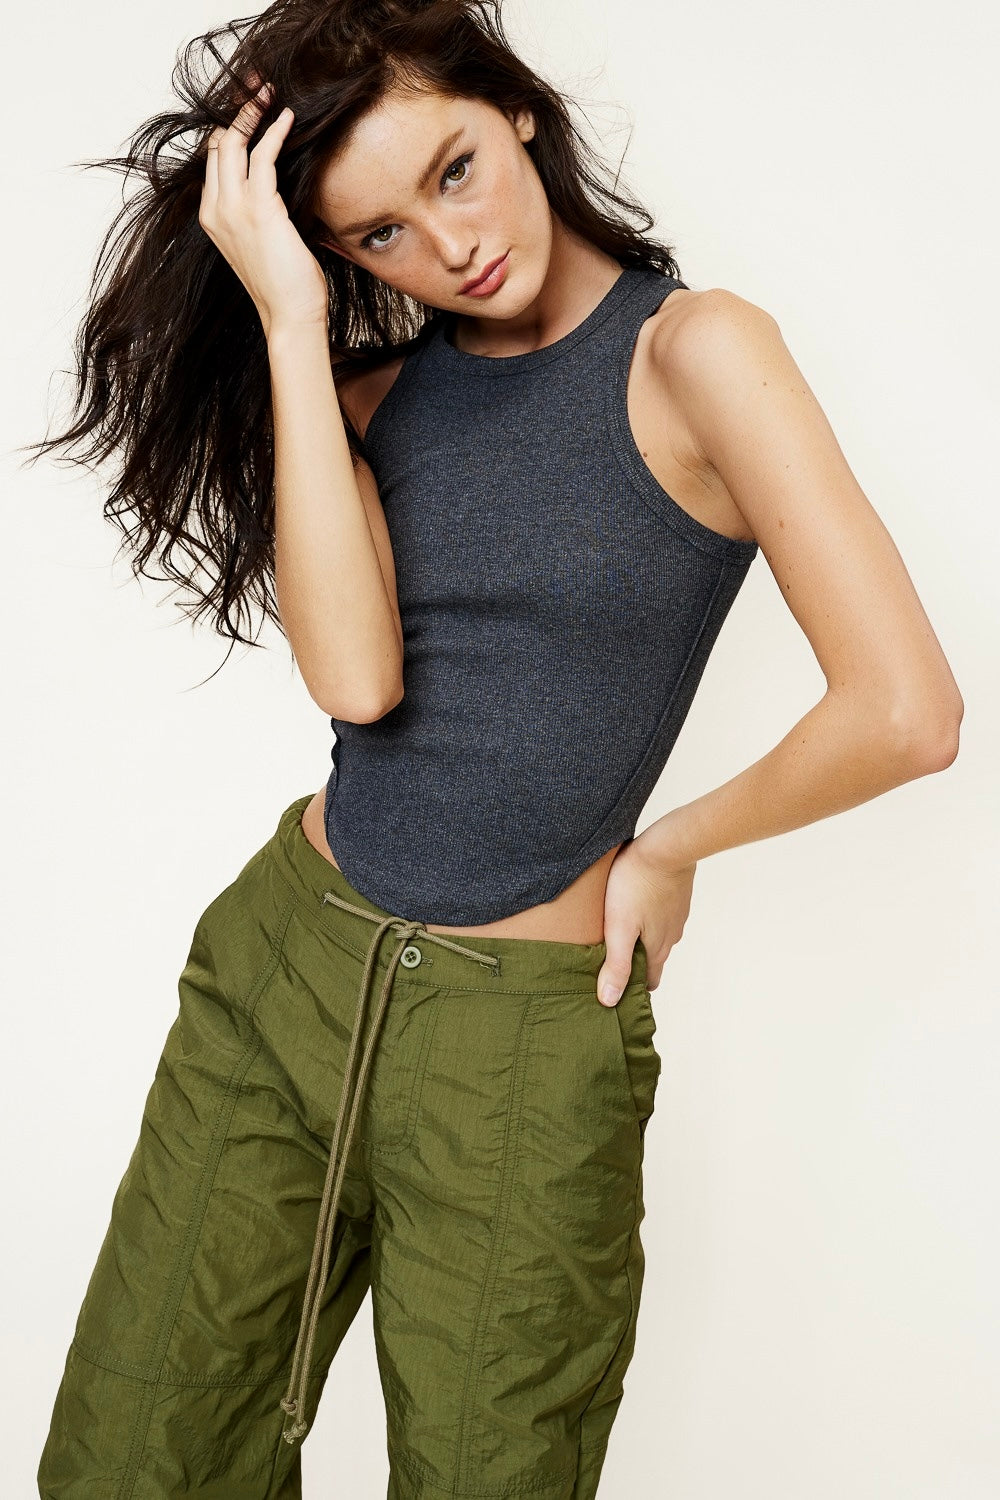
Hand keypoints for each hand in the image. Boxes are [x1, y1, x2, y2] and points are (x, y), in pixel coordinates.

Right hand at [198, 81, 328, 337]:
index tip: (249, 111)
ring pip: (233, 143)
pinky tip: (286, 118)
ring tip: (269, 95)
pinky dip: (274, 131)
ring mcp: (232, 208)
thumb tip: (273, 187)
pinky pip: (262, 155)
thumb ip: (257, 211)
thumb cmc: (282, 284)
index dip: (230, 131)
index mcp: (211, 217)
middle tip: (258, 91)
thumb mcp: (261, 242)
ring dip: (251, 113)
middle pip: (217, 144)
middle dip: (236, 112)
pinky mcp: (259, 208)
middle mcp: (215, 209)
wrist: (288, 316)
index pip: (213, 160)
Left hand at [596, 835, 695, 1005]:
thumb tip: (609, 1000)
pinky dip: (648, 918)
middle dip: (634, 964)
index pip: (648, 981)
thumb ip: (616, 964)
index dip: (632, 988)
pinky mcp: (676, 896)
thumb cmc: (636, 884)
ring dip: (640, 939)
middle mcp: (671, 936)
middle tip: (610, 961)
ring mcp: (676, 915)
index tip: (615, 988)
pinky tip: (633, 907)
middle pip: (652, 959)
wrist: (666, 846)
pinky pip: (661, 915)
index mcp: (657, 949)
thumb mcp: (619, 927)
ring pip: (657, 936)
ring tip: (617, 933)